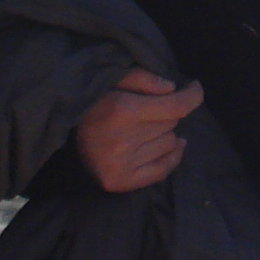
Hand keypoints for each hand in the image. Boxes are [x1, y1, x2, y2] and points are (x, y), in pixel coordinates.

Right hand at [75, 68, 203, 192]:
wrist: (63, 130)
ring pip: (170, 143)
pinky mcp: (121, 182)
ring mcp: (123, 165)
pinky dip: (172, 156)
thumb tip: (172, 89)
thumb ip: (144, 78)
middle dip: (168, 112)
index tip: (195, 88)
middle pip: (172, 123)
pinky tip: (174, 146)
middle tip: (151, 109)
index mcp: (123, 111)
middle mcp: (124, 140)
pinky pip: (163, 170)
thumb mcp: (115, 77)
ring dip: (165, 133)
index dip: (192, 96)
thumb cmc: (95, 100)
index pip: (176, 107)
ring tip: (146, 127)